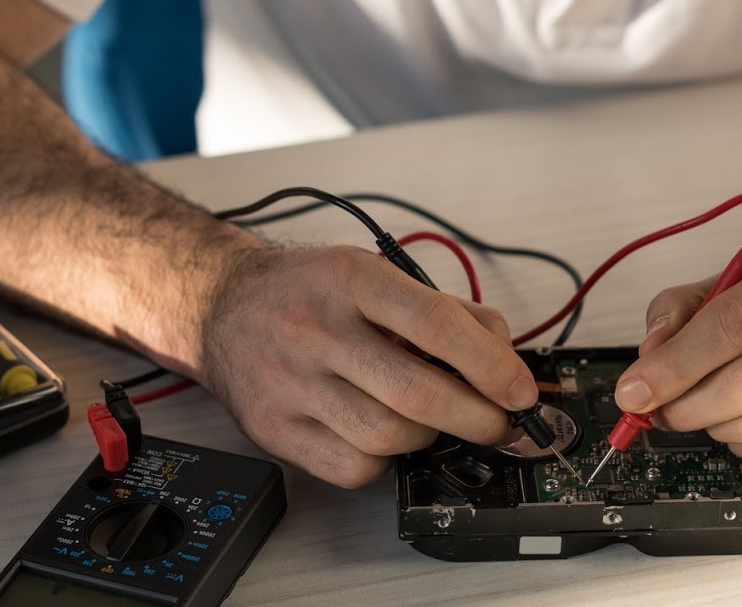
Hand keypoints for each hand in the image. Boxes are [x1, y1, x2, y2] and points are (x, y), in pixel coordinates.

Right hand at [198, 244, 539, 486]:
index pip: (436, 325)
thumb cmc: (307, 292)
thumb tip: (504, 358)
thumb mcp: (373, 274)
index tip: (520, 391)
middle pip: (417, 393)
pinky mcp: (274, 430)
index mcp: (350, 279)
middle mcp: (316, 329)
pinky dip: (384, 461)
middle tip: (500, 423)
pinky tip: (383, 436)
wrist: (221, 307)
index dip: (491, 365)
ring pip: (388, 437)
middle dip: (477, 417)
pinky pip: (353, 468)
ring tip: (433, 421)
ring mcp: (290, 384)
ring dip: (430, 437)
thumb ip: (443, 310)